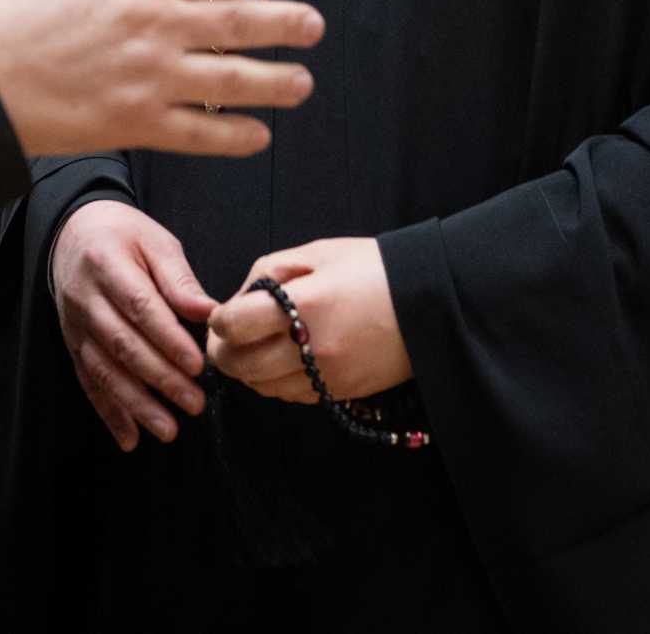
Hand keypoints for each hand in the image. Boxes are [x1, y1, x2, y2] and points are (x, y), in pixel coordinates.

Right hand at [0, 0, 321, 159]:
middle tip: (314, 28)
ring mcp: (149, 76)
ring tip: (302, 84)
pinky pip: (200, 132)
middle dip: (286, 25)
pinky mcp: (133, 124)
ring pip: (233, 81)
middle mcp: (154, 21)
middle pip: (242, 22)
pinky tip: (257, 136)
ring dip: (276, 83)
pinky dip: (234, 135)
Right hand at [52, 201, 212, 450]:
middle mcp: (85, 298)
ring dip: (136, 405)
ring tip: (168, 430)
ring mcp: (75, 326)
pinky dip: (109, 413)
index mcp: (107, 264)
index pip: (139, 306)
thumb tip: (208, 313)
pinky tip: (130, 438)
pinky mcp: (73, 345)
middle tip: (194, 402)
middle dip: (160, 378)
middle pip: (122, 344)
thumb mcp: (155, 241)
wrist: (75, 233)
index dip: (168, 339)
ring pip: (104, 371)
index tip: (197, 365)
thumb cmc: (124, 236)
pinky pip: (89, 382)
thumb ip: (179, 279)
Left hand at [207, 238, 409, 404]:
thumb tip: (237, 302)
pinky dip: (276, 382)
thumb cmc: (371, 269)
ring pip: (262, 387)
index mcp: (303, 305)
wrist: (430, 303)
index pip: (234, 326)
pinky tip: (282, 362)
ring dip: (248, 371)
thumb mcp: (317, 253)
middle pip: (240, 366)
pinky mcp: (339, 393)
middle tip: (226, 339)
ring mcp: (326, 376)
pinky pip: (291, 396)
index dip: (219, 321)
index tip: (223, 315)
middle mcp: (311, 347)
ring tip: (254, 349)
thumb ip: (267, 274)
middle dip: (224, 352)